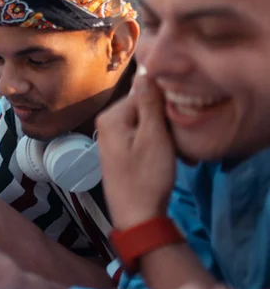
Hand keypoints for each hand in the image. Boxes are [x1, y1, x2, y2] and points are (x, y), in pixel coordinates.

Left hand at [96, 71, 176, 229]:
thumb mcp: (154, 137)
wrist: (137, 216)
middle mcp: (107, 124)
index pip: (144, 94)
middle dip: (167, 123)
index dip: (166, 107)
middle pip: (145, 108)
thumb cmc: (146, 177)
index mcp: (111, 117)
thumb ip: (150, 104)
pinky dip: (160, 147)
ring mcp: (113, 138)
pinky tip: (172, 160)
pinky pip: (144, 138)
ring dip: (167, 137)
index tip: (179, 125)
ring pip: (148, 125)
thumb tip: (146, 72)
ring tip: (180, 155)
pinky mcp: (121, 151)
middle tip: (181, 145)